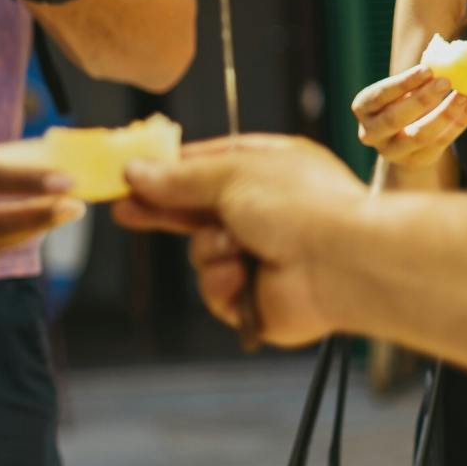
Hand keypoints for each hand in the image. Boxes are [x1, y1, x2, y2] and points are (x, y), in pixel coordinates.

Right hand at [115, 135, 365, 346]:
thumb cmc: (300, 206)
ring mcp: (264, 257)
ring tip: (234, 248)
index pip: (208, 166)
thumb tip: (135, 171)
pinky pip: (216, 289)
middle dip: (163, 212)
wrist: (343, 263)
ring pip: (202, 253)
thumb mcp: (230, 174)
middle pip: (199, 212)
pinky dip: (223, 282)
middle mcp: (268, 212)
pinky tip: (242, 275)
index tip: (132, 175)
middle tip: (123, 209)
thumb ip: (178, 177)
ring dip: (209, 250)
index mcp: (270, 170)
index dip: (168, 172)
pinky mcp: (258, 299)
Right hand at [350, 65, 466, 166]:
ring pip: (419, 135)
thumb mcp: (402, 90)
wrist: (402, 140)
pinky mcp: (415, 161)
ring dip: (445, 114)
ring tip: (465, 96)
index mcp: (363, 108)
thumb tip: (448, 60)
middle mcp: (370, 132)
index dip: (403, 83)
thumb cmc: (403, 102)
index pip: (380, 95)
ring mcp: (391, 151)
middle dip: (422, 99)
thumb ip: (419, 78)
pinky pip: (438, 144)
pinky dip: (458, 124)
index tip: (428, 69)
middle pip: (395, 119)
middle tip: (446, 81)